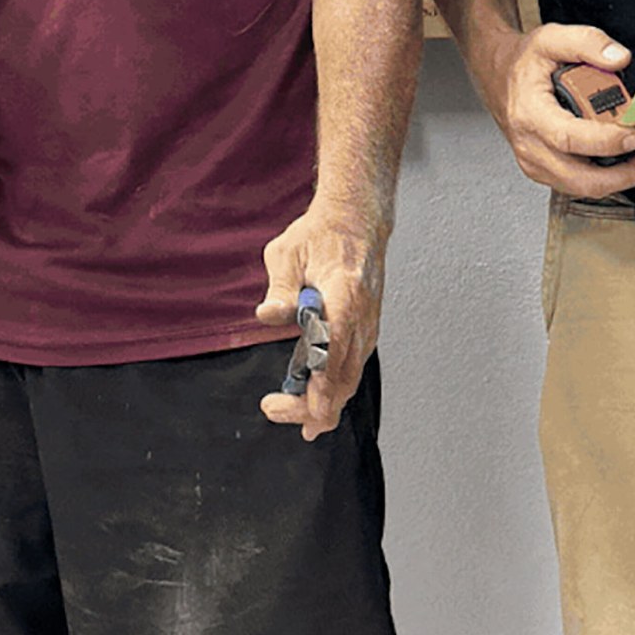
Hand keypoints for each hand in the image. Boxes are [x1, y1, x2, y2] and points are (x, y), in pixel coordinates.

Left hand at [255, 201, 387, 441]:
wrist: (357, 221)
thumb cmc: (321, 235)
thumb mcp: (289, 252)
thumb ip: (281, 288)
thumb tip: (267, 315)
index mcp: (345, 295)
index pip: (335, 348)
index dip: (323, 384)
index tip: (308, 410)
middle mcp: (362, 318)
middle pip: (343, 376)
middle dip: (312, 405)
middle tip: (273, 409)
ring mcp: (367, 328)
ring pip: (349, 380)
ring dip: (320, 404)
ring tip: (284, 413)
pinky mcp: (364, 333)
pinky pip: (351, 371)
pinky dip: (333, 393)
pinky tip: (315, 405)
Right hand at [482, 23, 634, 198]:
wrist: (497, 76)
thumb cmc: (524, 61)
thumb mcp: (552, 37)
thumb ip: (587, 42)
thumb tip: (620, 58)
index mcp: (530, 113)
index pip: (570, 138)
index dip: (607, 140)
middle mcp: (530, 145)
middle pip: (581, 179)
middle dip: (624, 172)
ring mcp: (535, 163)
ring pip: (583, 188)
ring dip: (619, 177)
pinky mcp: (542, 171)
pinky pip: (579, 186)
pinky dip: (605, 177)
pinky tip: (621, 157)